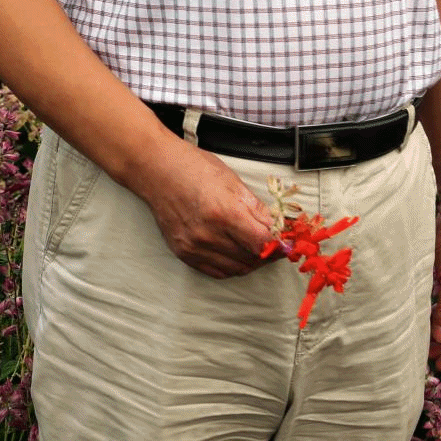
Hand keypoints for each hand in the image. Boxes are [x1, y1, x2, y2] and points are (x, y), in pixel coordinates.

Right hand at [131, 141, 285, 278]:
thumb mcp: (232, 181)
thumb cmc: (193, 167)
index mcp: (224, 213)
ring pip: (236, 269)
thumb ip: (256, 209)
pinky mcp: (183, 253)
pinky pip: (216, 272)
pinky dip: (231, 266)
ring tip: (254, 248)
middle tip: (273, 245)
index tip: (285, 245)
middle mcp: (208, 235)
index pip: (262, 244)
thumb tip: (277, 229)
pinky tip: (235, 253)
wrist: (156, 170)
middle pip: (251, 259)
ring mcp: (194, 246)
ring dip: (250, 262)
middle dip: (267, 254)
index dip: (278, 247)